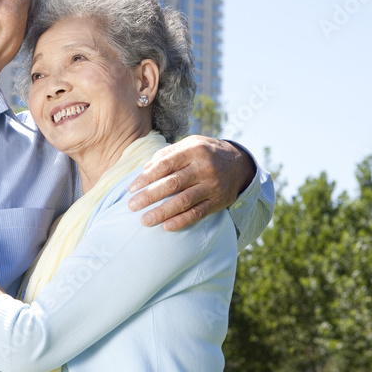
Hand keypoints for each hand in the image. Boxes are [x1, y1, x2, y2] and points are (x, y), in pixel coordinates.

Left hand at [127, 136, 254, 230]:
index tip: (132, 189)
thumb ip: (167, 154)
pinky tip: (167, 227)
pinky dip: (182, 221)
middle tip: (131, 206)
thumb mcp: (189, 144)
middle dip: (149, 196)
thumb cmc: (205, 153)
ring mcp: (212, 186)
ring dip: (162, 212)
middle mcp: (204, 168)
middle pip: (172, 184)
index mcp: (194, 150)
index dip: (146, 177)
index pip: (165, 165)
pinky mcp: (218, 201)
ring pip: (184, 201)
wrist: (239, 163)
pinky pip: (198, 213)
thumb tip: (145, 168)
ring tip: (145, 220)